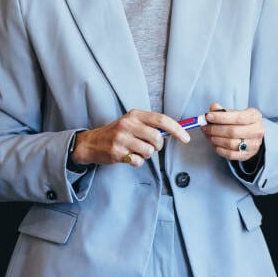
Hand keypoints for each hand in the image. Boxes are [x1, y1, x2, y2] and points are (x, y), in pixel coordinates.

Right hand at [72, 109, 190, 166]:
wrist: (91, 143)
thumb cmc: (117, 133)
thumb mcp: (132, 123)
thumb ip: (150, 125)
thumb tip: (176, 131)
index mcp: (134, 114)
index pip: (161, 119)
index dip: (177, 129)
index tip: (186, 138)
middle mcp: (128, 124)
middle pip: (157, 138)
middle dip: (158, 146)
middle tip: (151, 146)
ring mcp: (121, 139)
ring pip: (149, 151)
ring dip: (146, 155)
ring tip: (136, 151)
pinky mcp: (117, 153)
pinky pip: (138, 161)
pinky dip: (136, 161)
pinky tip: (128, 156)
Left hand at [203, 103, 263, 160]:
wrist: (252, 136)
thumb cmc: (240, 122)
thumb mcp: (235, 112)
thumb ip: (223, 110)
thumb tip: (213, 108)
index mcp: (255, 116)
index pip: (238, 117)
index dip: (221, 117)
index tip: (208, 116)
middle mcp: (257, 131)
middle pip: (233, 131)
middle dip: (215, 129)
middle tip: (205, 127)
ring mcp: (253, 144)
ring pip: (230, 144)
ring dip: (215, 139)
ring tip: (208, 135)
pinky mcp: (247, 155)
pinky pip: (230, 154)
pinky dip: (219, 149)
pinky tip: (214, 143)